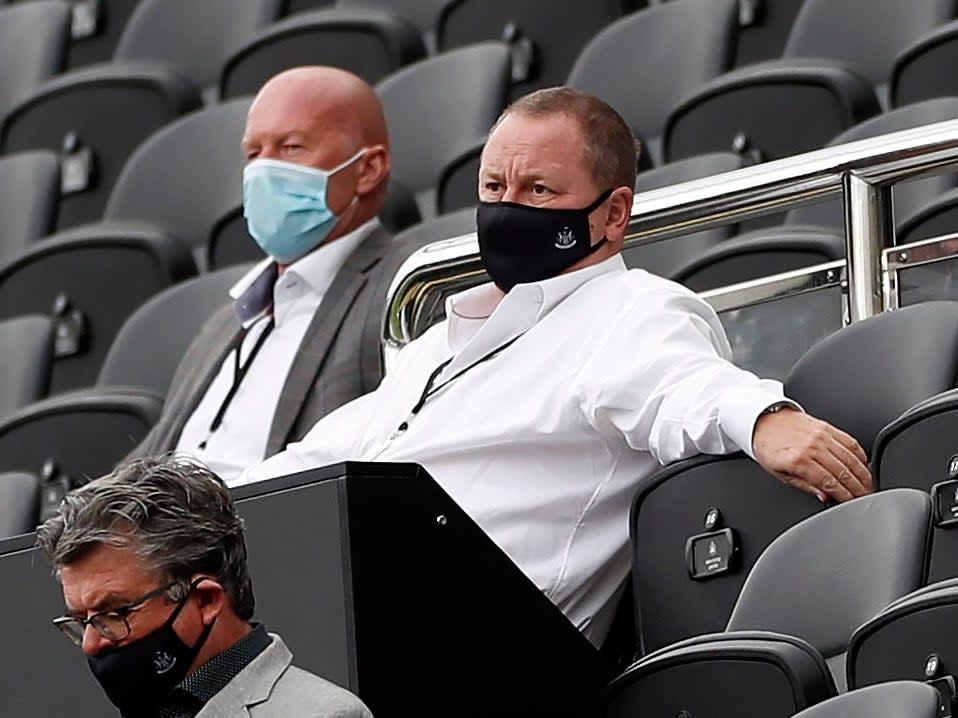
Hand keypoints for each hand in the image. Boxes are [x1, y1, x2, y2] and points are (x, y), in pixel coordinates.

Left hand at [752, 407, 872, 502]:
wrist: (764, 421)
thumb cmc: (768, 446)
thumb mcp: (780, 473)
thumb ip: (805, 485)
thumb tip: (825, 496)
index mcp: (798, 460)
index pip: (829, 482)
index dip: (844, 496)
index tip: (852, 503)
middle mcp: (812, 446)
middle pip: (844, 472)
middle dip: (858, 488)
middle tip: (865, 498)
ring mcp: (821, 435)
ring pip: (851, 458)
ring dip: (863, 474)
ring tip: (869, 486)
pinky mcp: (827, 427)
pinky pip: (850, 442)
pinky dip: (860, 456)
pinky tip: (864, 466)